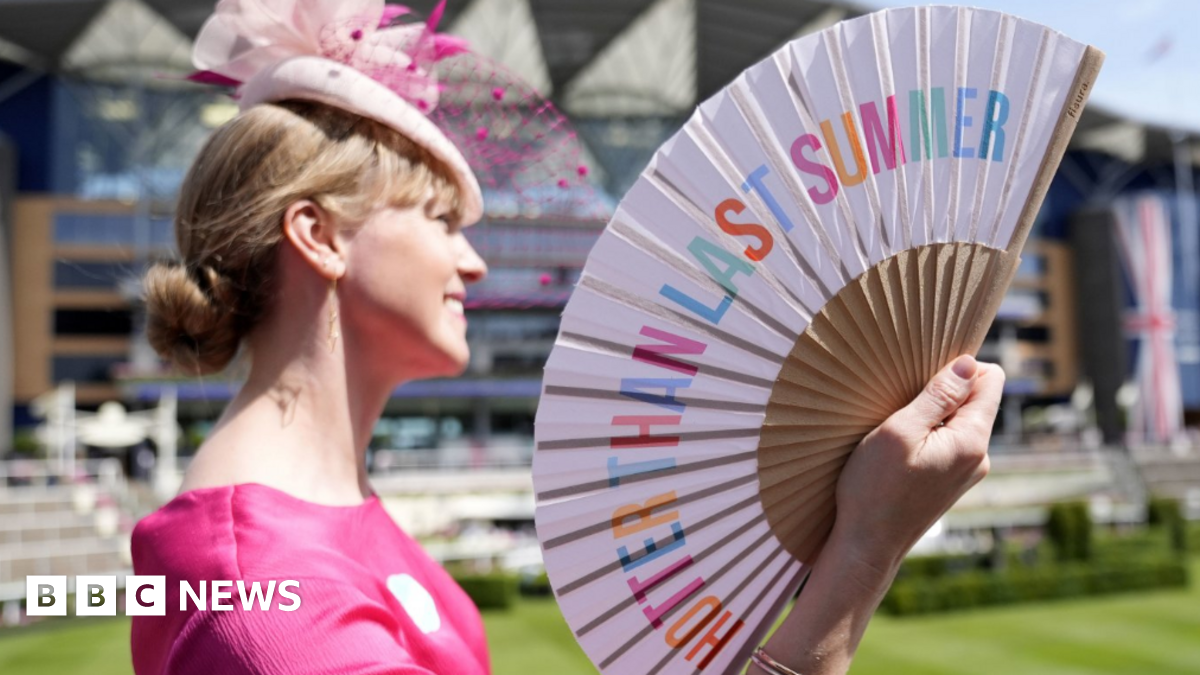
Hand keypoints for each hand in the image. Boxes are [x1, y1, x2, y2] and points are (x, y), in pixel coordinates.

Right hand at [831, 355, 1004, 569]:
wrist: (867, 546)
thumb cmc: (875, 489)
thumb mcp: (900, 431)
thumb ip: (937, 396)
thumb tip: (968, 363)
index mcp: (972, 440)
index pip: (990, 380)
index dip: (959, 367)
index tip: (924, 377)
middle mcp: (979, 457)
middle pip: (975, 400)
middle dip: (944, 392)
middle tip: (903, 407)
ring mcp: (968, 472)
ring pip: (960, 422)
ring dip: (932, 416)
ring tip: (898, 432)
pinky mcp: (952, 483)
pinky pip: (950, 443)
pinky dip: (928, 436)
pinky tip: (901, 451)